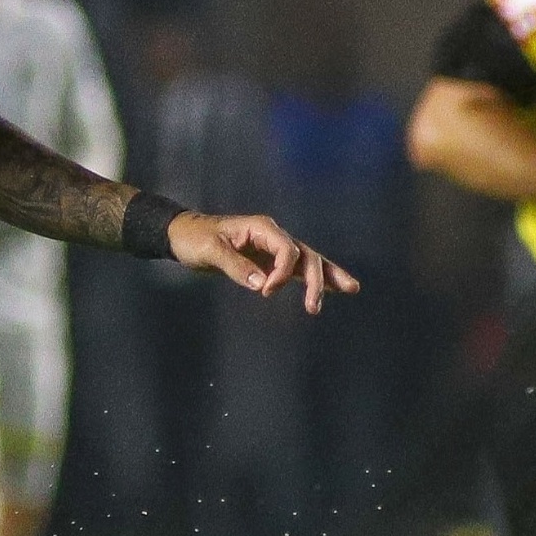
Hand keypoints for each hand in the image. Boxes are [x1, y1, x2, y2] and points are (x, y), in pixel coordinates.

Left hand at [167, 210, 359, 315]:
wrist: (183, 235)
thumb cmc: (194, 239)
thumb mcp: (210, 251)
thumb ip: (235, 266)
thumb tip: (261, 284)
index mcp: (261, 228)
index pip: (286, 249)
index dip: (282, 272)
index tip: (265, 291)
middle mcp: (272, 235)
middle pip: (305, 255)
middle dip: (315, 279)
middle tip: (314, 307)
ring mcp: (272, 247)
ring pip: (307, 261)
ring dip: (326, 276)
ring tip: (351, 289)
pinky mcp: (269, 260)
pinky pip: (296, 268)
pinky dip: (312, 278)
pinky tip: (331, 289)